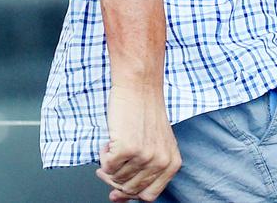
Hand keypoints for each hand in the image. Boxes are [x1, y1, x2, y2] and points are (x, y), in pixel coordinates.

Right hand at [96, 84, 181, 200]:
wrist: (140, 85)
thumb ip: (146, 170)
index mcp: (172, 163)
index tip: (117, 191)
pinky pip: (107, 167)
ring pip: (116, 179)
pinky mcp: (128, 149)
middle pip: (130, 190)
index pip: (149, 196)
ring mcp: (145, 156)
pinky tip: (110, 140)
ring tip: (116, 143)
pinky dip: (104, 155)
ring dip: (110, 164)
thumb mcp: (157, 144)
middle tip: (111, 162)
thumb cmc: (145, 110)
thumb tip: (120, 197)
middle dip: (115, 179)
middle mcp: (161, 162)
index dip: (130, 194)